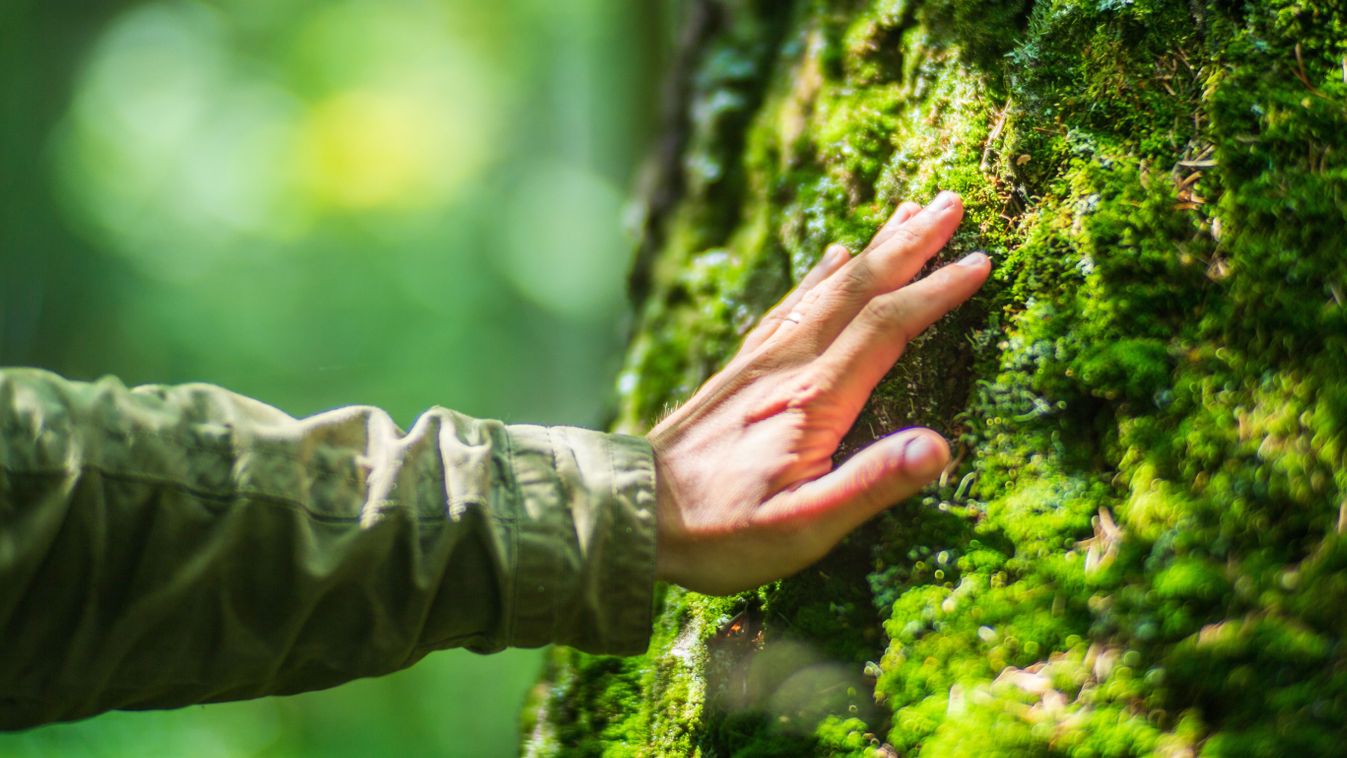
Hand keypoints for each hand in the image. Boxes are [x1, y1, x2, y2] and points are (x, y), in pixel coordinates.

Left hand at [648, 191, 989, 594]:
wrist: (631, 512)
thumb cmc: (720, 532)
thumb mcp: (803, 527)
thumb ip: (871, 485)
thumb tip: (940, 448)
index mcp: (813, 398)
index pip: (888, 327)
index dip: (936, 292)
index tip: (981, 260)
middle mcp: (787, 365)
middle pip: (858, 289)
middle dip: (909, 244)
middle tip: (952, 201)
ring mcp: (760, 362)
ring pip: (826, 289)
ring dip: (872, 250)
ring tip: (906, 213)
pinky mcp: (740, 370)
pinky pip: (788, 306)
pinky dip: (818, 276)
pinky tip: (831, 258)